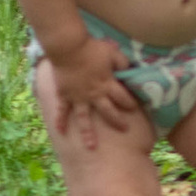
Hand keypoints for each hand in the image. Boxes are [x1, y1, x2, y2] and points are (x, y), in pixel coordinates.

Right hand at [45, 35, 140, 152]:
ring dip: (88, 134)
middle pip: (108, 112)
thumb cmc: (92, 49)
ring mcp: (78, 98)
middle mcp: (94, 95)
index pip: (123, 98)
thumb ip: (122, 62)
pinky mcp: (65, 96)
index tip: (134, 108)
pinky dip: (60, 121)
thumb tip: (128, 69)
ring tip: (91, 147)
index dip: (130, 103)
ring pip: (85, 119)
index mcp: (107, 84)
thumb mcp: (113, 53)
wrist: (69, 47)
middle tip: (125, 129)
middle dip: (117, 121)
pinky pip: (62, 111)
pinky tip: (60, 132)